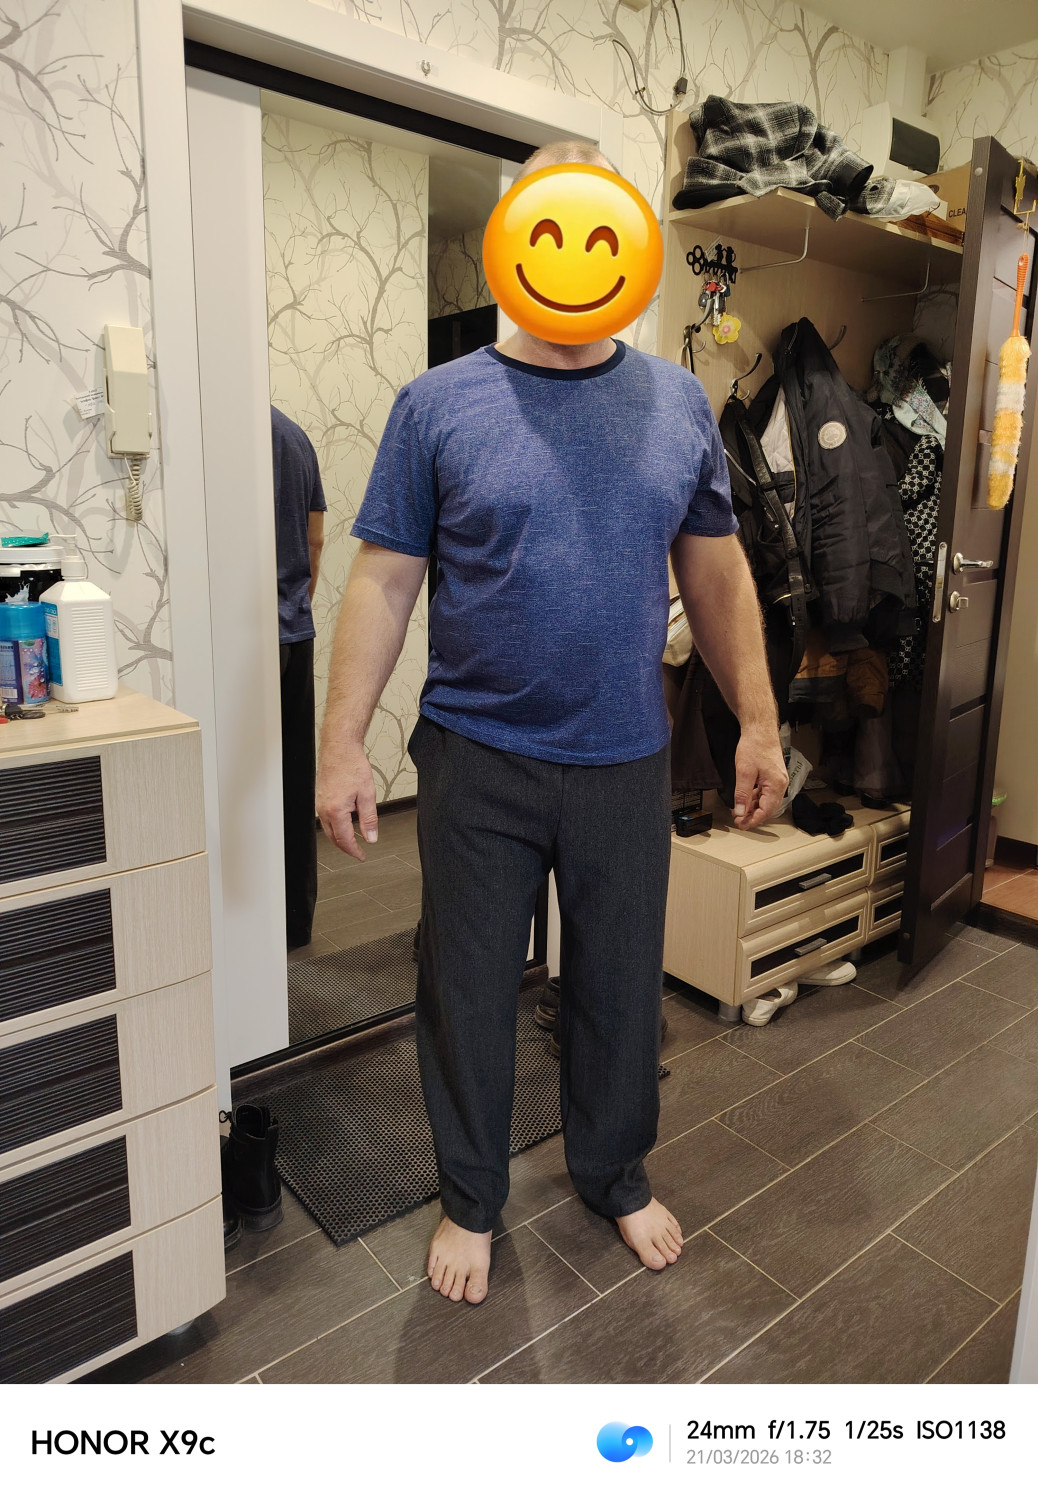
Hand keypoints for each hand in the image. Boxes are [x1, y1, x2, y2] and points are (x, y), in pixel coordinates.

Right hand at [316, 744, 378, 860]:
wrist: (339, 748)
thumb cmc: (351, 766)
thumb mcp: (367, 794)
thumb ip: (369, 819)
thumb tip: (371, 837)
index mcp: (336, 811)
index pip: (344, 839)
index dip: (354, 851)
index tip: (361, 856)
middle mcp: (324, 809)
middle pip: (334, 837)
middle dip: (346, 847)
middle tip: (358, 851)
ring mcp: (319, 804)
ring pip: (328, 829)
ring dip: (339, 837)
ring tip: (353, 840)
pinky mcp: (319, 798)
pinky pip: (325, 819)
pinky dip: (335, 826)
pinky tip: (344, 823)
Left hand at [732, 724, 787, 829]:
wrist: (760, 729)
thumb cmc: (755, 746)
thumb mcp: (744, 772)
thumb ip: (742, 794)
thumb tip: (741, 812)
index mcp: (776, 785)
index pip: (766, 811)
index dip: (753, 820)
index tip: (742, 825)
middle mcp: (780, 784)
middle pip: (768, 808)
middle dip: (753, 816)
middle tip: (738, 820)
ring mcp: (778, 780)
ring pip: (766, 801)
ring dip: (753, 807)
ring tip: (739, 811)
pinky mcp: (773, 776)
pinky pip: (765, 792)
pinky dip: (755, 798)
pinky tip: (746, 799)